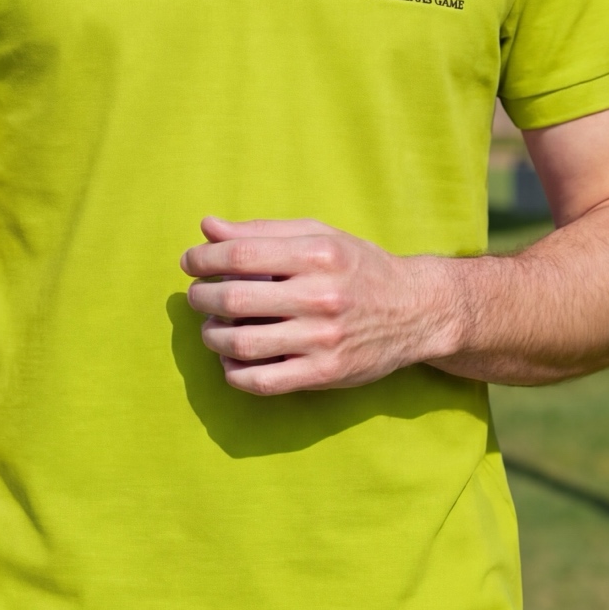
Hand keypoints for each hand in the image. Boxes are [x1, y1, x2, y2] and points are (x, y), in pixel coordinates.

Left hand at [181, 216, 458, 395]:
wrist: (417, 310)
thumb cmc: (360, 268)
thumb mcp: (319, 236)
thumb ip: (262, 231)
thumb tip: (207, 228)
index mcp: (318, 254)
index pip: (241, 254)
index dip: (204, 259)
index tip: (190, 262)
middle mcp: (321, 296)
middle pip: (235, 298)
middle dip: (201, 297)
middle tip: (196, 296)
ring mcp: (323, 339)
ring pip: (242, 343)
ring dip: (212, 335)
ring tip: (211, 327)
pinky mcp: (325, 374)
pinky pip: (262, 381)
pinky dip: (234, 372)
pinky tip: (231, 359)